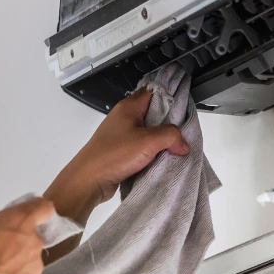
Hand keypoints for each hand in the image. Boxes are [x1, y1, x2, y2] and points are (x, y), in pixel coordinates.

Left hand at [45, 88, 189, 222]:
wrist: (89, 180)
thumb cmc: (111, 155)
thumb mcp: (148, 141)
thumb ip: (171, 136)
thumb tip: (182, 142)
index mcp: (129, 107)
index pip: (154, 92)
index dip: (170, 98)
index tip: (184, 109)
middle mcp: (124, 118)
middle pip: (153, 114)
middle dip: (168, 125)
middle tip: (180, 134)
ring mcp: (121, 135)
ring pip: (148, 133)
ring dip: (160, 142)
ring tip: (172, 149)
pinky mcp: (121, 151)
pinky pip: (142, 148)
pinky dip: (151, 154)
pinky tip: (159, 161)